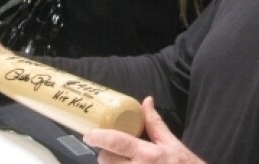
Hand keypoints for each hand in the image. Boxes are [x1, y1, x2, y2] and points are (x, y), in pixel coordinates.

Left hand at [84, 97, 202, 163]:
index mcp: (147, 154)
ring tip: (119, 160)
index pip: (117, 142)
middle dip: (104, 154)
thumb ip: (154, 123)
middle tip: (109, 149)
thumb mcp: (170, 142)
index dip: (99, 137)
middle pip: (106, 160)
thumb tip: (146, 101)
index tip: (88, 134)